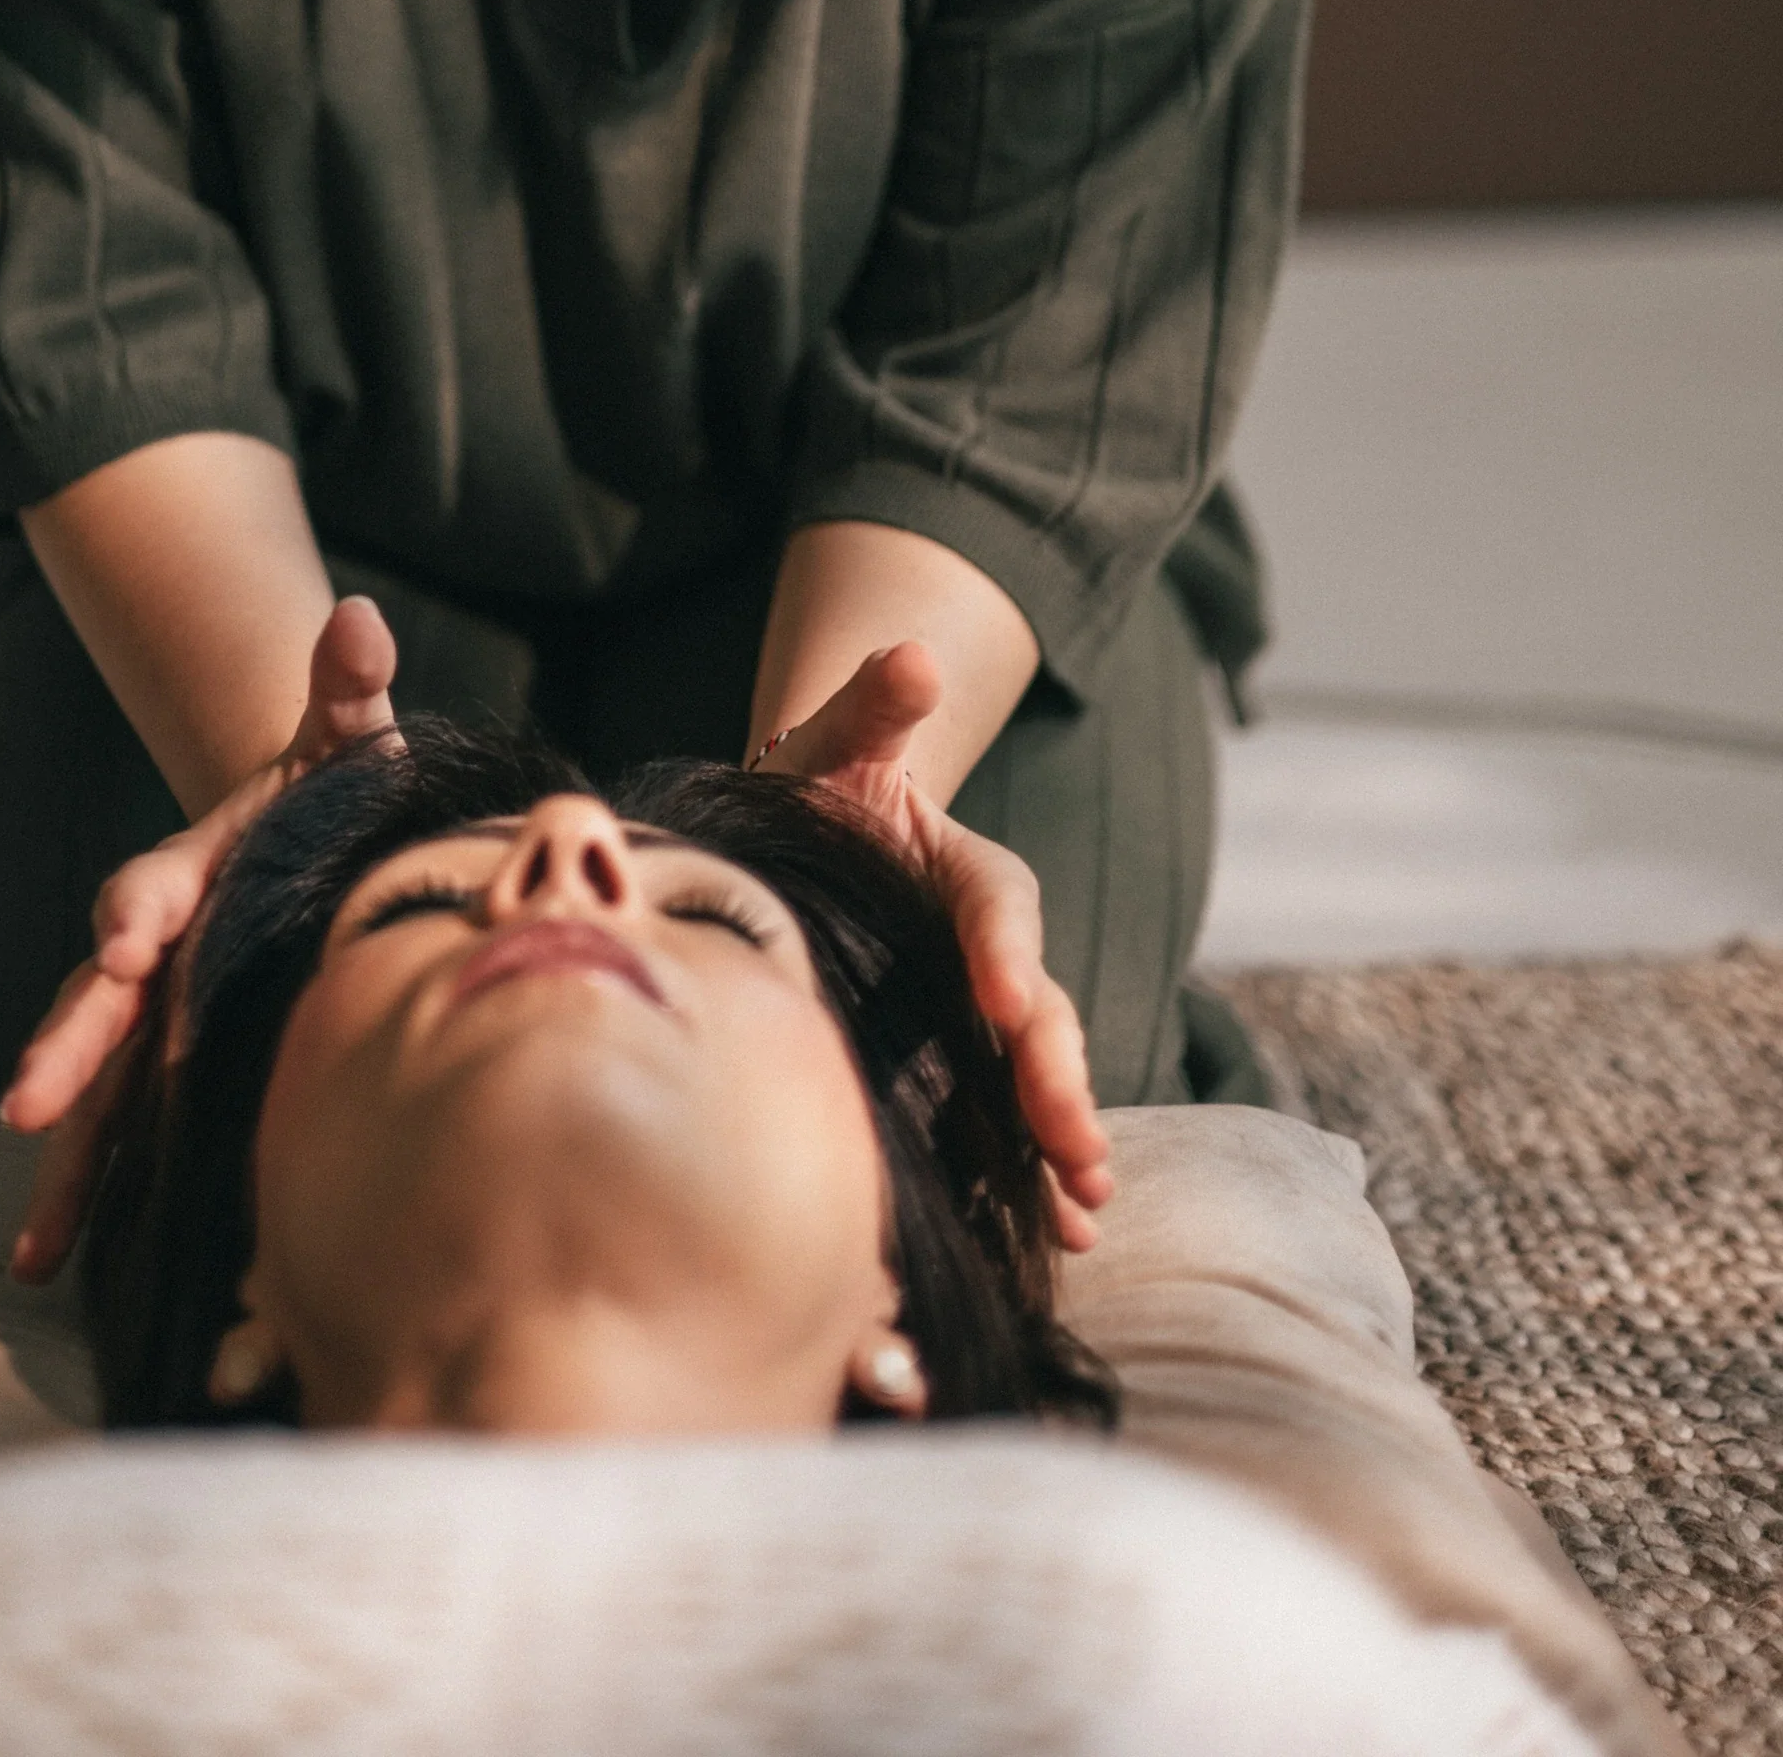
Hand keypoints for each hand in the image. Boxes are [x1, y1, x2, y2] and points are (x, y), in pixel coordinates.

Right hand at [0, 592, 399, 1281]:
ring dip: (63, 1157)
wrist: (296, 832)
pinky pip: (118, 1136)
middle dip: (67, 1048)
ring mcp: (150, 1017)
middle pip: (97, 1000)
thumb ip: (345, 686)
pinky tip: (53, 1267)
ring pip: (94, 1086)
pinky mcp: (163, 1071)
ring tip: (36, 1244)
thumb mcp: (342, 735)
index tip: (128, 939)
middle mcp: (152, 947)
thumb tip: (360, 618)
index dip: (139, 908)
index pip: (154, 886)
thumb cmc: (327, 787)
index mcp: (193, 868)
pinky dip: (84, 1195)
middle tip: (28, 1098)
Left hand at [755, 640, 1113, 1251]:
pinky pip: (1000, 1121)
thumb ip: (876, 704)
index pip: (996, 905)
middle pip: (1038, 1010)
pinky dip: (1031, 1176)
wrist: (812, 837)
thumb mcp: (839, 738)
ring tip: (1084, 1206)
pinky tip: (1060, 1238)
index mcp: (966, 870)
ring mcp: (979, 1014)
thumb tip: (910, 657)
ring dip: (1063, 1140)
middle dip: (1056, 1077)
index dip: (1004, 949)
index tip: (1002, 999)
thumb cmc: (821, 785)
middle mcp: (991, 949)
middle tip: (1072, 1143)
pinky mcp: (956, 1061)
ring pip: (1034, 1077)